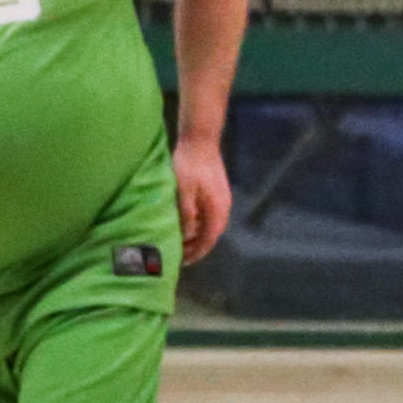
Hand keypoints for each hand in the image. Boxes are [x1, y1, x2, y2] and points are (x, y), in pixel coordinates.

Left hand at [173, 134, 230, 265]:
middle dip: (196, 247)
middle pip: (211, 235)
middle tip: (179, 256)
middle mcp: (223, 207)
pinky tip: (186, 224)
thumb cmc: (189, 165)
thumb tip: (185, 235)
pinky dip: (198, 224)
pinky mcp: (217, 193)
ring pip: (210, 225)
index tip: (183, 262)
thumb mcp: (183, 191)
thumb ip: (185, 214)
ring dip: (197, 236)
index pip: (208, 239)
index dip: (196, 253)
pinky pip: (209, 216)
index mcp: (217, 209)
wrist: (200, 141)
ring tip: (180, 243)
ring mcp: (222, 200)